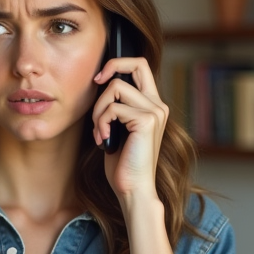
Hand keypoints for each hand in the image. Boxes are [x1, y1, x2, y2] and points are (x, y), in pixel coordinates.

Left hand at [91, 56, 168, 205]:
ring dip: (99, 110)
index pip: (140, 67)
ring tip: (99, 132)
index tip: (99, 78)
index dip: (118, 64)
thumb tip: (100, 87)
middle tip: (96, 82)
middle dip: (111, 67)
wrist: (133, 189)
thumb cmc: (123, 164)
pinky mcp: (146, 121)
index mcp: (153, 106)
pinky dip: (101, 124)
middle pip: (136, 64)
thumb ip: (116, 107)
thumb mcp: (118, 129)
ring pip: (115, 88)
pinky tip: (104, 141)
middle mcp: (158, 105)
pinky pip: (113, 109)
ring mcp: (155, 112)